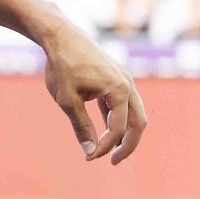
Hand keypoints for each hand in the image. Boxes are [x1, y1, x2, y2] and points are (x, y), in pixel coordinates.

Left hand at [38, 18, 146, 164]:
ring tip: (111, 153)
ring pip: (134, 114)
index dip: (106, 146)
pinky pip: (123, 105)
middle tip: (113, 162)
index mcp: (119, 89)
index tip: (88, 157)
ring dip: (125, 134)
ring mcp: (123, 80)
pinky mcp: (116, 79)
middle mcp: (127, 84)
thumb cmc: (63, 66)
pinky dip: (117, 120)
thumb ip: (81, 126)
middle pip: (138, 122)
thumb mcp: (68, 100)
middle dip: (128, 145)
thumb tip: (90, 151)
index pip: (119, 128)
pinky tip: (106, 133)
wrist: (61, 36)